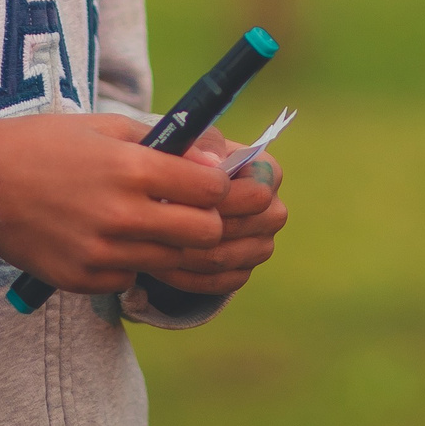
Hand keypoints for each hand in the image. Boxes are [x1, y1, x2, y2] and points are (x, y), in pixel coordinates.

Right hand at [0, 114, 233, 295]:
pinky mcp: (82, 279)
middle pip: (204, 234)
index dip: (221, 187)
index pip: (213, 190)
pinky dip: (133, 262)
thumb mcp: (108, 127)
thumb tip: (220, 162)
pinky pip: (130, 277)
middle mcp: (120, 214)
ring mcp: (101, 252)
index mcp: (131, 167)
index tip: (212, 183)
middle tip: (194, 210)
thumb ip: (169, 145)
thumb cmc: (45, 144)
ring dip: (174, 243)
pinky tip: (112, 239)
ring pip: (172, 261)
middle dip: (210, 221)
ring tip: (155, 221)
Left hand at [153, 127, 288, 295]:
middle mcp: (273, 211)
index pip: (255, 193)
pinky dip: (185, 276)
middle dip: (196, 225)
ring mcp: (262, 245)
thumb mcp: (190, 142)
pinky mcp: (243, 272)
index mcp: (269, 172)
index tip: (174, 195)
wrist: (180, 192)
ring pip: (222, 258)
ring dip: (183, 253)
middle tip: (157, 223)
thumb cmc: (186, 161)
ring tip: (150, 243)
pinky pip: (215, 282)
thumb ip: (201, 144)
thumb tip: (211, 163)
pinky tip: (159, 263)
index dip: (216, 198)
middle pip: (239, 228)